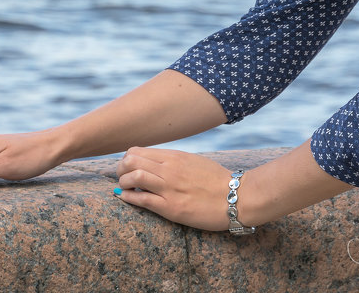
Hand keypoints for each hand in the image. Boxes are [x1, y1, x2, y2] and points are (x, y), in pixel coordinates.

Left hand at [114, 147, 237, 231]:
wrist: (237, 197)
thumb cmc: (217, 180)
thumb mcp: (193, 162)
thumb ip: (174, 161)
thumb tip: (156, 162)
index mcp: (174, 157)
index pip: (137, 151)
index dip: (127, 159)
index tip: (127, 167)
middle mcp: (169, 169)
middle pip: (131, 160)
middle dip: (120, 169)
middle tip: (122, 178)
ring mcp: (170, 188)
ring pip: (133, 176)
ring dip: (123, 182)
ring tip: (125, 188)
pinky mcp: (172, 208)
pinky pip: (142, 199)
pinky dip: (129, 197)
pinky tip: (125, 198)